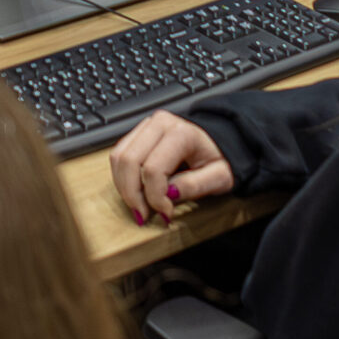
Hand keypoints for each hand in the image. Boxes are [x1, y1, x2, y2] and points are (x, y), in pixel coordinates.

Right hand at [109, 113, 234, 227]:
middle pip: (129, 161)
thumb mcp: (219, 177)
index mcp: (181, 133)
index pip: (153, 168)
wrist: (218, 142)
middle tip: (143, 214)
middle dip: (132, 193)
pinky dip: (121, 177)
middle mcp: (160, 124)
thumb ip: (195, 185)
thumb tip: (169, 194)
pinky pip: (118, 154)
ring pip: (118, 156)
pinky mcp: (138, 133)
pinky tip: (135, 191)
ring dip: (123, 186)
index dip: (154, 196)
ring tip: (139, 205)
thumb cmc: (218, 158)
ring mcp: (146, 126)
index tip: (166, 212)